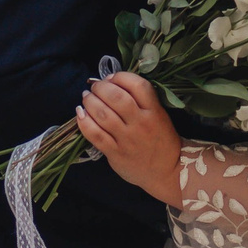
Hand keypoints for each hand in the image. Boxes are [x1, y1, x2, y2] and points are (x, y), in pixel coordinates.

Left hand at [74, 72, 185, 206]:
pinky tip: (80, 113)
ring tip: (86, 98)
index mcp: (154, 111)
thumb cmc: (161, 140)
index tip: (111, 78)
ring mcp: (127, 139)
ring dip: (90, 101)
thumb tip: (112, 82)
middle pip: (116, 97)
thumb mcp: (159, 116)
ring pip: (103, 114)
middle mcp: (140, 123)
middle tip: (94, 87)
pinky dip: (84, 122)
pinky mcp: (115, 153)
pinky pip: (95, 135)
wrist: (166, 171)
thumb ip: (141, 100)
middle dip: (100, 87)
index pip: (137, 85)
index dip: (120, 76)